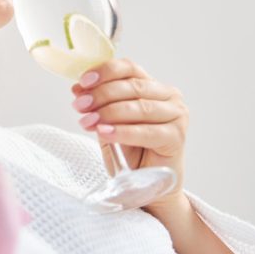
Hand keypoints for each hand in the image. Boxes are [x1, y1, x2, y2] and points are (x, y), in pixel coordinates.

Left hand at [70, 58, 189, 217]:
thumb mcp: (108, 123)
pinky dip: (123, 131)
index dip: (105, 71)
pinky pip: (146, 132)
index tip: (83, 81)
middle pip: (132, 87)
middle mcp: (169, 97)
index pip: (129, 68)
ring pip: (138, 107)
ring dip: (108, 113)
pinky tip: (104, 133)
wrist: (148, 185)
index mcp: (153, 86)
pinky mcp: (177, 137)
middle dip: (101, 95)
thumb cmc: (131, 152)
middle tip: (80, 105)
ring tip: (87, 121)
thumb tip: (77, 88)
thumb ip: (97, 105)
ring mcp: (177, 116)